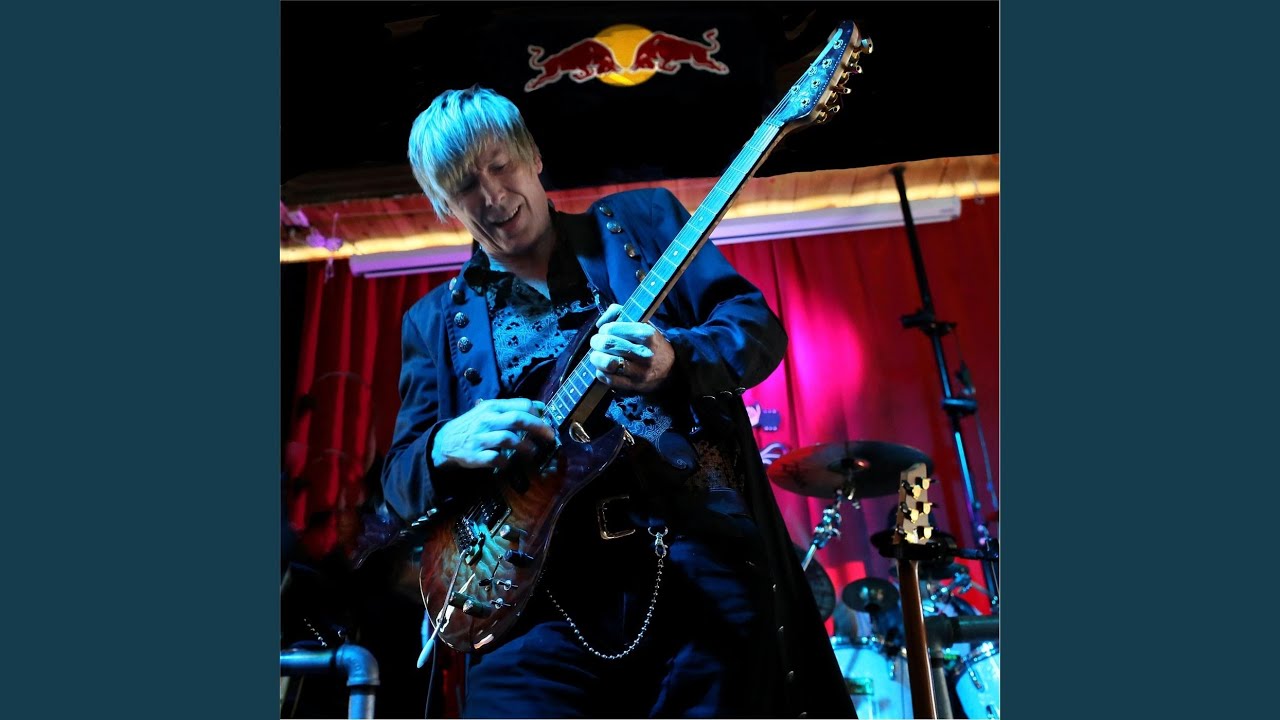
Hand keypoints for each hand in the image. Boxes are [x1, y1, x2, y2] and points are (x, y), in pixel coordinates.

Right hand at [430, 398, 554, 469]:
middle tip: (550, 436)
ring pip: (508, 438)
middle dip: (537, 427)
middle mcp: (487, 420)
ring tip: (532, 452)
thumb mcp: (490, 411)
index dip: (537, 413)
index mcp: (493, 407)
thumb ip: (512, 408)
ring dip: (524, 446)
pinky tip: (509, 463)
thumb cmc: (473, 425)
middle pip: (517, 419)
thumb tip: (540, 406)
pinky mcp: (475, 455)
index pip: (521, 404)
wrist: (446, 441)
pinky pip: (495, 458)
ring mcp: (481, 438)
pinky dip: (506, 462)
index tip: (547, 422)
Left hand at [587, 304, 674, 393]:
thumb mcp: (642, 323)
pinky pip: (609, 379)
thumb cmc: (652, 343)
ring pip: (607, 363)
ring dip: (596, 358)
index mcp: (646, 334)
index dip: (603, 330)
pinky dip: (601, 373)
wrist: (671, 369)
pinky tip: (603, 369)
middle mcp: (644, 353)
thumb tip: (600, 322)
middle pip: (607, 344)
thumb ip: (620, 313)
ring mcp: (639, 371)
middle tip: (597, 343)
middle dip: (596, 342)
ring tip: (598, 356)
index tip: (605, 332)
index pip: (612, 329)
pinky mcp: (634, 385)